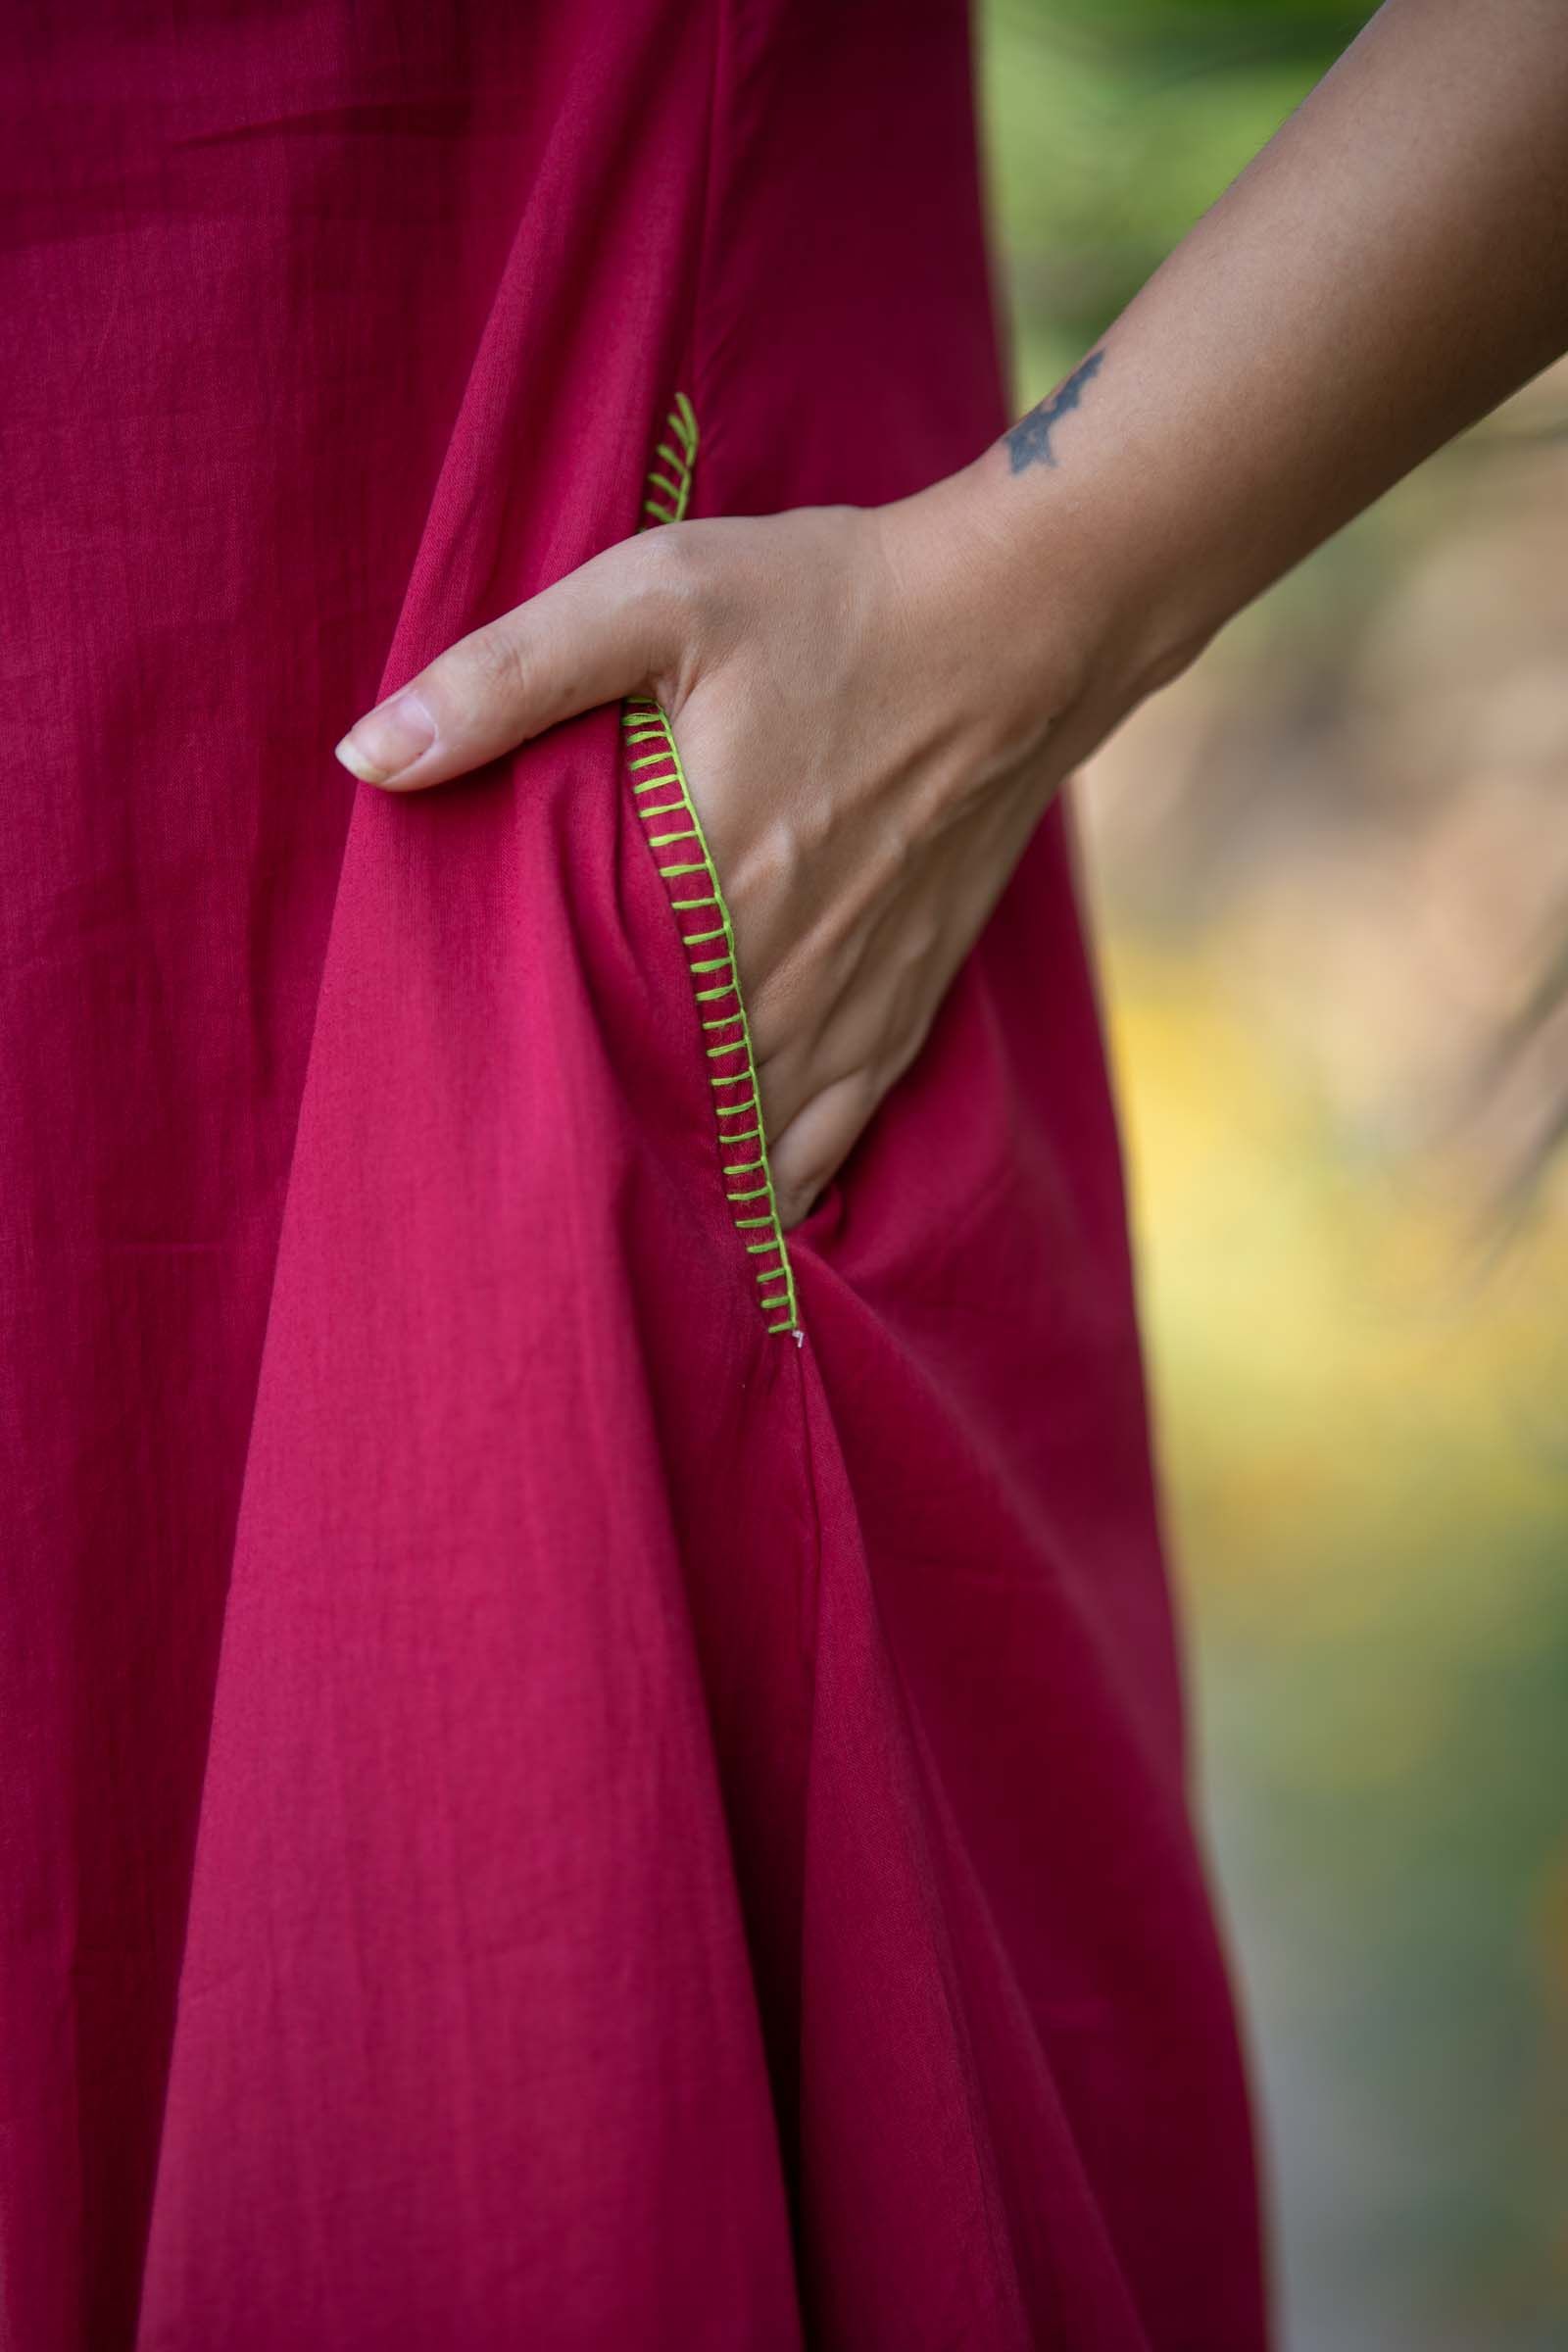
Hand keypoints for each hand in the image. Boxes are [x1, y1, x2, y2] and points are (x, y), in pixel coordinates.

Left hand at [333, 471, 1114, 1227]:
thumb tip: (368, 755)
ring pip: (757, 1151)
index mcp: (704, 892)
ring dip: (692, 1189)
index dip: (528, 1107)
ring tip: (621, 1236)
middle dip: (603, 1165)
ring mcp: (852, 1004)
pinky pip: (836, 1136)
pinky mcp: (905, 1005)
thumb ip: (507, 677)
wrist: (1017, 623)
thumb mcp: (653, 598)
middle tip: (520, 1209)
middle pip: (672, 1116)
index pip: (591, 1045)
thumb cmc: (828, 603)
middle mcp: (781, 977)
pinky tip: (744, 1215)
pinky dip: (784, 1182)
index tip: (465, 1144)